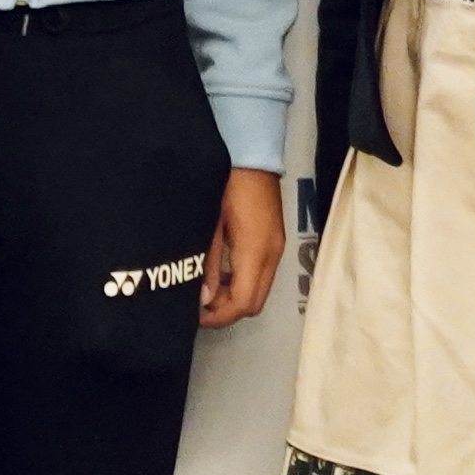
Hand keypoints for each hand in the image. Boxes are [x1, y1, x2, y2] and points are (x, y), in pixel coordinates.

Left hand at [198, 167, 283, 329]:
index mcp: (255, 252)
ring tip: (210, 289)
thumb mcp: (211, 226)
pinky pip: (263, 275)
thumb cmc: (227, 188)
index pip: (243, 302)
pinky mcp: (276, 241)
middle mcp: (272, 255)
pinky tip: (225, 272)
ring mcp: (277, 248)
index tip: (197, 316)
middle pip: (255, 303)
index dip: (220, 316)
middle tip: (202, 304)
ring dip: (236, 297)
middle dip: (228, 311)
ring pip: (260, 291)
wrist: (253, 159)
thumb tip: (205, 298)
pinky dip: (245, 282)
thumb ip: (210, 264)